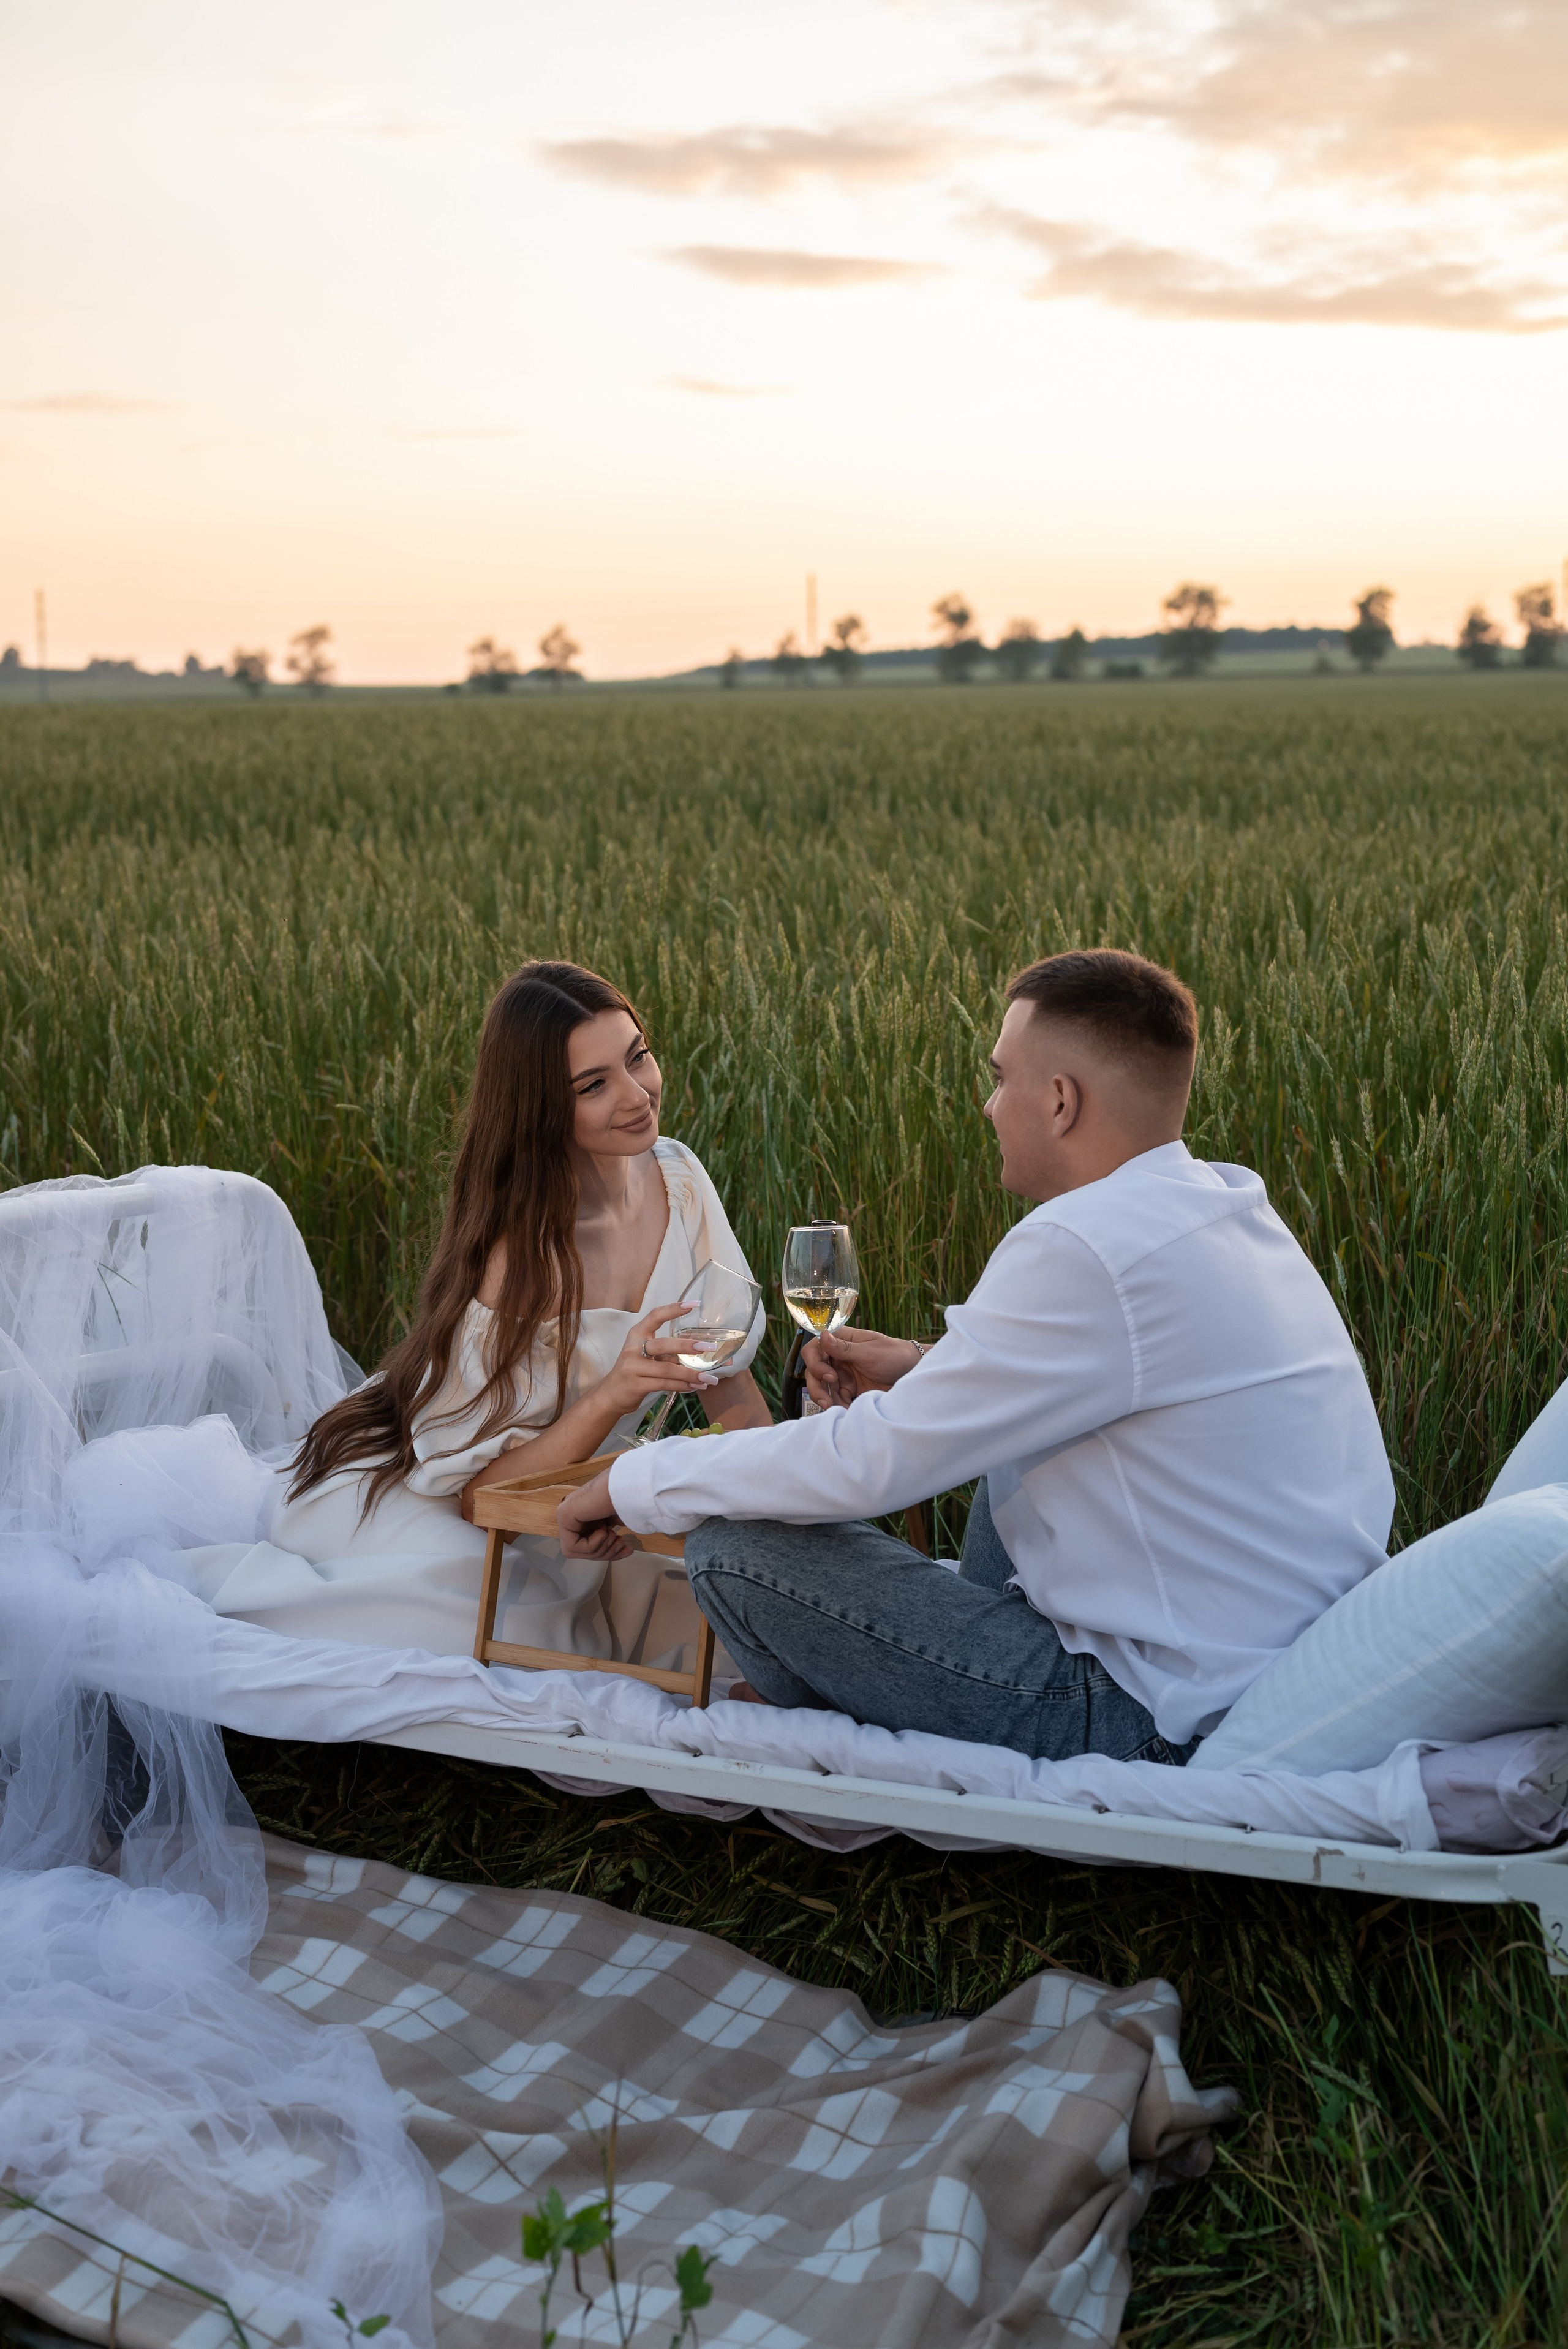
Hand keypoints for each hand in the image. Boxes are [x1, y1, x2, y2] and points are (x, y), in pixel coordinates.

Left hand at [558, 1467, 633, 1559]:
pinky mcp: (564, 1515)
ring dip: (599, 1548)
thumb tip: (618, 1550)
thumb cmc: (627, 1498)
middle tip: (621, 1543)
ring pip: (575, 1551)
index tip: (627, 1549)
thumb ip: (611, 1536)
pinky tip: (603, 1531)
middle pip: (581, 1550)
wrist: (628, 1485)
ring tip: (612, 1534)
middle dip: (606, 1552)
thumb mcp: (618, 1522)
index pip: (588, 1545)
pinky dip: (591, 1545)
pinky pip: (572, 1546)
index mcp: (584, 1515)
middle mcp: (572, 1514)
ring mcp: (566, 1514)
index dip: (608, 1553)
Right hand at [597, 1301, 720, 1418]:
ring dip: (691, 1374)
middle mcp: (633, 1348)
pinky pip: (665, 1384)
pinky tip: (695, 1386)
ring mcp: (633, 1367)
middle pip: (664, 1344)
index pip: (655, 1316)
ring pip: (667, 1369)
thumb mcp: (647, 1355)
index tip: (694, 1304)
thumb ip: (668, 1352)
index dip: (674, 1309)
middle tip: (709, 1348)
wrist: (612, 1394)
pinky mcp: (636, 1385)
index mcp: (637, 1334)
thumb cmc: (635, 1370)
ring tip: (709, 1378)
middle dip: (688, 1345)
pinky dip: (682, 1386)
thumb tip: (700, 1351)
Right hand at [803, 1327, 923, 1408]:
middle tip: (827, 1400)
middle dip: (817, 1387)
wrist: (911, 1373)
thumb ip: (844, 1348)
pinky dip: (837, 1406)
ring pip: (823, 1387)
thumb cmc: (893, 1355)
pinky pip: (836, 1398)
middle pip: (814, 1371)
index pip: (815, 1348)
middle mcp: (837, 1356)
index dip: (815, 1363)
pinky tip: (844, 1412)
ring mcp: (842, 1373)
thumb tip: (823, 1335)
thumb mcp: (869, 1352)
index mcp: (841, 1340)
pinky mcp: (849, 1388)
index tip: (830, 1376)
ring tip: (834, 1409)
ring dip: (826, 1399)